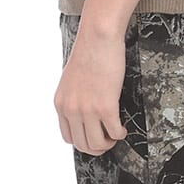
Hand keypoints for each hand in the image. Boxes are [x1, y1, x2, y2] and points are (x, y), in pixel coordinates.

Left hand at [54, 27, 128, 155]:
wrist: (98, 36)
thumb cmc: (89, 50)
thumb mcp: (71, 78)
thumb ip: (74, 96)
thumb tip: (84, 109)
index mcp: (61, 103)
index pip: (68, 137)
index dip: (83, 141)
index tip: (94, 136)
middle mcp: (71, 109)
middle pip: (82, 145)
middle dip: (97, 147)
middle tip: (108, 139)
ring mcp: (87, 109)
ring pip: (97, 144)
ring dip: (108, 144)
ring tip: (115, 134)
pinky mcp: (105, 106)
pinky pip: (114, 132)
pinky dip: (120, 134)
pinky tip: (123, 128)